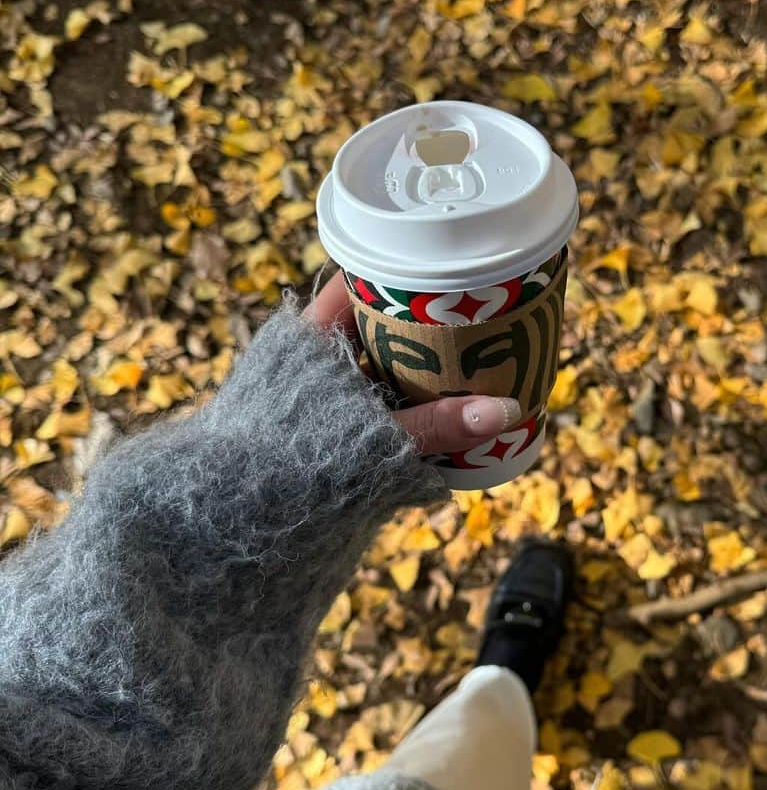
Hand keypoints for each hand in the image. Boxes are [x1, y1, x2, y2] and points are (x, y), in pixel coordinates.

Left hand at [302, 271, 520, 454]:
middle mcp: (307, 353)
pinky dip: (399, 399)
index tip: (453, 274)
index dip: (407, 275)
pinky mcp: (315, 422)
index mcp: (310, 335)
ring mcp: (310, 386)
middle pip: (375, 321)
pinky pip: (367, 397)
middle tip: (474, 318)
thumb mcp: (373, 438)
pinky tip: (435, 407)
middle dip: (421, 323)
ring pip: (373, 361)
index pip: (363, 282)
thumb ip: (436, 426)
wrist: (240, 515)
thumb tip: (504, 410)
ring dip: (413, 365)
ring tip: (466, 360)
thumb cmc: (292, 462)